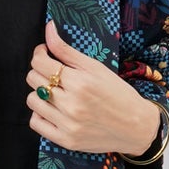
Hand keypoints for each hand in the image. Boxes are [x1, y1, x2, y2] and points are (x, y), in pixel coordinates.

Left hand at [25, 18, 160, 157]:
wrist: (136, 127)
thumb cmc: (118, 94)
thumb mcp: (95, 67)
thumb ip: (67, 50)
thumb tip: (48, 28)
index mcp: (80, 82)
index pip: (40, 63)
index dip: (39, 54)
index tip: (45, 54)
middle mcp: (71, 104)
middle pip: (33, 80)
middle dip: (40, 72)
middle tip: (53, 73)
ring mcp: (67, 124)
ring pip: (32, 101)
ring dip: (40, 93)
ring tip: (55, 92)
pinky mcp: (65, 140)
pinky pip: (36, 123)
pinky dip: (40, 114)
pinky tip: (53, 109)